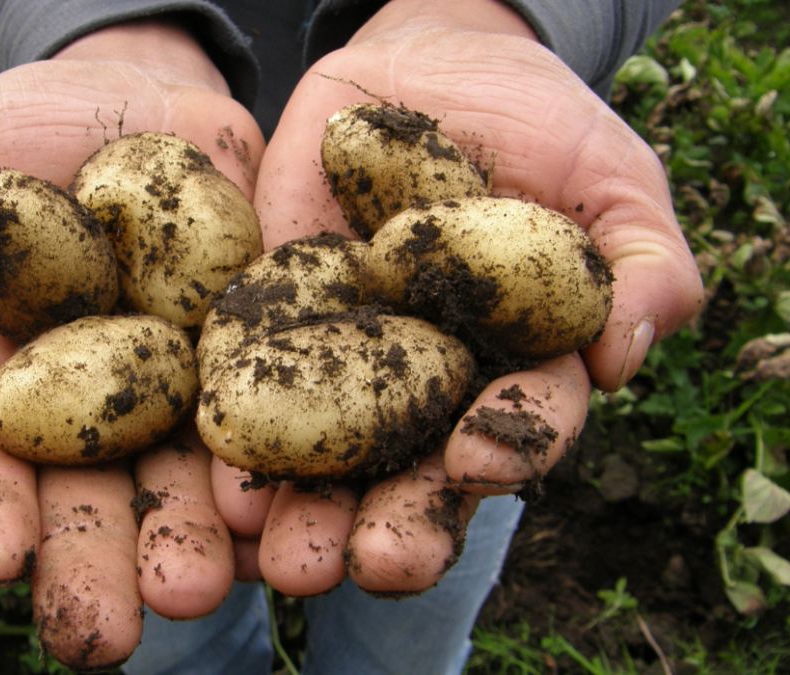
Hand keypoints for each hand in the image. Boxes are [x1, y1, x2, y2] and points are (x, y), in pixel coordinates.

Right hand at [0, 19, 262, 669]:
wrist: (142, 101)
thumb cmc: (19, 132)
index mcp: (7, 378)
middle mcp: (96, 402)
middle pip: (93, 495)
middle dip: (98, 563)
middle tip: (107, 635)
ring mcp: (184, 384)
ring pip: (190, 478)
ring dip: (199, 541)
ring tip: (207, 593)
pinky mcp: (261, 353)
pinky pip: (279, 415)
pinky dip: (285, 470)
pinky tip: (292, 522)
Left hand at [211, 0, 703, 596]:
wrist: (436, 63)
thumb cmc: (545, 126)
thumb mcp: (612, 179)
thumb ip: (643, 264)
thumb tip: (626, 355)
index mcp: (515, 370)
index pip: (518, 426)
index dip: (505, 446)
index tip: (475, 461)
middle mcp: (426, 384)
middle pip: (414, 469)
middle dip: (396, 521)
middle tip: (371, 564)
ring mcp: (345, 355)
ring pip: (327, 451)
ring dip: (305, 508)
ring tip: (281, 561)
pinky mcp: (274, 314)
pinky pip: (249, 373)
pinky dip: (236, 423)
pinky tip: (216, 475)